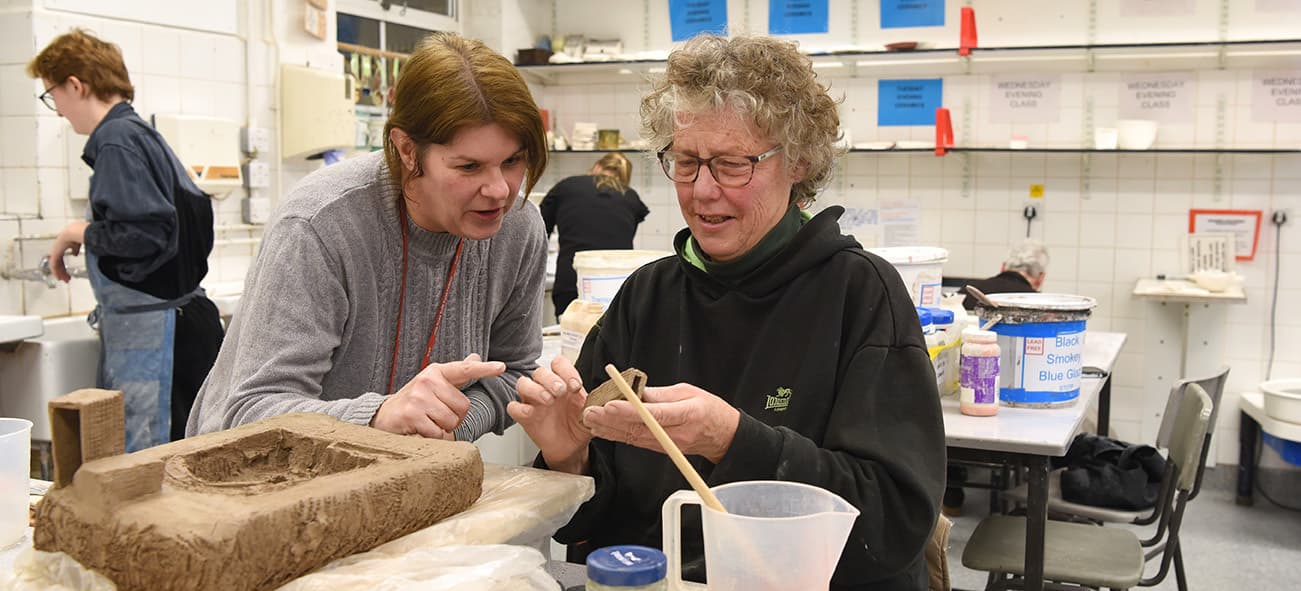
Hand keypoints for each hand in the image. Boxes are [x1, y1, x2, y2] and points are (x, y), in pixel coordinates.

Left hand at [48, 221, 88, 281]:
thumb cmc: (78, 234)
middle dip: (62, 271)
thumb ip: (75, 249)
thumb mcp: (77, 243)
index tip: (67, 271)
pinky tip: (59, 276)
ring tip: (64, 279)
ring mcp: (55, 251)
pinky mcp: (55, 254)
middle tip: (66, 278)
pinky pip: (53, 266)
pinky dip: (56, 272)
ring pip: (55, 265)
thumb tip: (74, 254)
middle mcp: (57, 249)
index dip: (63, 265)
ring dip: (60, 273)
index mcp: (62, 245)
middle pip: (58, 262)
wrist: (74, 231)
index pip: (60, 258)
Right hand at [371, 353, 505, 438]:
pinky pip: (438, 433)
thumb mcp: (433, 383)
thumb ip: (456, 374)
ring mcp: (418, 397)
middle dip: (454, 417)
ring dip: (443, 428)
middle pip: (463, 407)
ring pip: (451, 421)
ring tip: (428, 422)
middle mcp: (427, 380)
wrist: (383, 415)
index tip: (501, 367)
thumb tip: (476, 357)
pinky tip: (422, 430)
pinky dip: (434, 437)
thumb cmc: (414, 401)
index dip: (485, 369)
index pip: (464, 369)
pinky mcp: (411, 415)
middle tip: (436, 414)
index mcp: (436, 371)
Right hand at [507, 356, 590, 473]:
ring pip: (523, 383)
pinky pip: (513, 407)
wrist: (573, 447)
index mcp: (563, 382)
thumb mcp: (591, 411)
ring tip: (549, 400)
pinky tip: (532, 413)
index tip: (575, 385)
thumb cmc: (579, 425)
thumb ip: (594, 402)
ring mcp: (534, 401)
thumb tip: (602, 398)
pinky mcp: (525, 417)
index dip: (566, 371)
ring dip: (535, 389)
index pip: (558, 364)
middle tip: (561, 391)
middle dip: (550, 379)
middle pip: (539, 372)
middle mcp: (546, 388)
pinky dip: (520, 408)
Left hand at [583, 383, 739, 463]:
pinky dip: (618, 435)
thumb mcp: (689, 392)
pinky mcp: (660, 448)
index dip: (630, 411)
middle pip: (639, 429)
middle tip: (591, 412)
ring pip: (634, 437)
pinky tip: (602, 430)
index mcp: (687, 414)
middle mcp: (675, 434)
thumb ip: (662, 394)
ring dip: (610, 429)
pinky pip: (636, 442)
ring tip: (591, 420)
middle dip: (612, 421)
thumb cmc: (708, 409)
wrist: (722, 436)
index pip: (654, 415)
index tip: (610, 405)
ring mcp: (667, 444)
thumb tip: (636, 392)